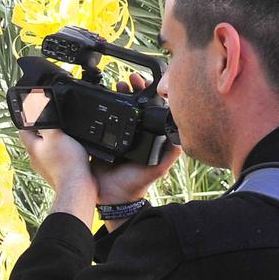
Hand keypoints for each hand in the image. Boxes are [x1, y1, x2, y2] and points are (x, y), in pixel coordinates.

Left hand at [15, 90, 97, 215]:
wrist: (78, 188)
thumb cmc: (68, 163)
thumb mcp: (56, 134)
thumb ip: (46, 121)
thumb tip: (37, 106)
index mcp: (32, 148)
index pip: (23, 129)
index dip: (29, 119)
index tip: (37, 112)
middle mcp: (36, 159)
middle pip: (34, 140)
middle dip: (42, 130)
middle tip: (54, 122)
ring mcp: (46, 168)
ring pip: (45, 149)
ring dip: (53, 142)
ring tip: (64, 135)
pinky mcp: (56, 174)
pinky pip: (56, 159)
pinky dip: (61, 153)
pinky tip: (72, 150)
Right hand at [93, 74, 179, 204]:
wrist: (113, 197)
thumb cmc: (136, 183)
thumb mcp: (158, 167)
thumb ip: (170, 152)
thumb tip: (181, 135)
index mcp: (145, 136)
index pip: (148, 110)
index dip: (146, 94)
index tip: (143, 84)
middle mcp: (131, 133)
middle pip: (131, 105)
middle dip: (130, 90)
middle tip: (127, 82)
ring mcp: (114, 136)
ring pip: (115, 110)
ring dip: (115, 96)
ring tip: (115, 87)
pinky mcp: (98, 140)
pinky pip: (97, 122)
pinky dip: (98, 110)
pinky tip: (99, 100)